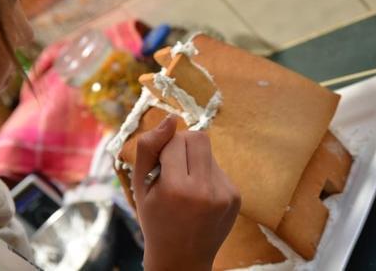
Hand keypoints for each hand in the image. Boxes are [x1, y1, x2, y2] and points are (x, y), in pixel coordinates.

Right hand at [132, 115, 240, 270]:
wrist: (181, 259)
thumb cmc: (154, 220)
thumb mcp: (139, 186)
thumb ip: (148, 149)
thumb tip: (170, 118)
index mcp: (177, 189)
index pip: (175, 140)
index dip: (163, 149)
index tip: (159, 168)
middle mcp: (206, 190)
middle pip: (198, 138)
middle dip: (182, 145)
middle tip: (173, 167)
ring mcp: (225, 194)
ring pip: (209, 151)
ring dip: (195, 159)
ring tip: (186, 185)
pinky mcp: (236, 196)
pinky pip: (218, 168)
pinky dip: (206, 173)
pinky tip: (199, 195)